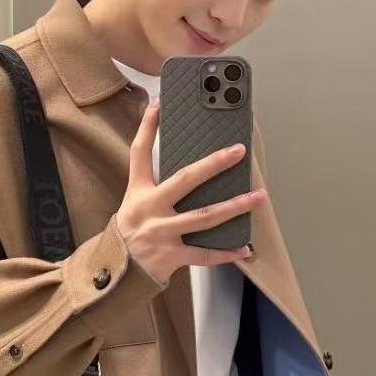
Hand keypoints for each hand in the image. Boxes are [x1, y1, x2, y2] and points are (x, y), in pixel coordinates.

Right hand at [115, 99, 263, 286]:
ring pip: (204, 217)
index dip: (148, 128)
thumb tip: (190, 166)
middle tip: (238, 151)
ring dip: (235, 206)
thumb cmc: (132, 230)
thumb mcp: (134, 201)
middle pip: (185, 180)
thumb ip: (154, 183)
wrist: (116, 270)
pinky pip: (205, 255)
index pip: (140, 152)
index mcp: (138, 191)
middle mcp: (150, 208)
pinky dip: (227, 252)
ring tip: (258, 196)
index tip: (159, 105)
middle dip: (214, 164)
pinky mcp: (171, 256)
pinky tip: (246, 248)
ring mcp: (161, 233)